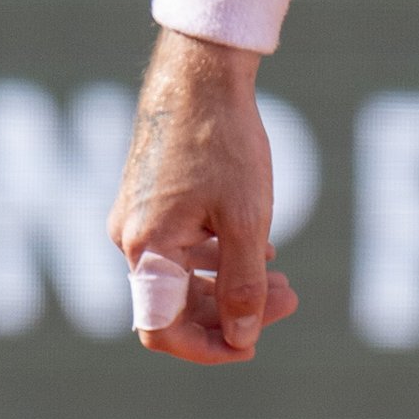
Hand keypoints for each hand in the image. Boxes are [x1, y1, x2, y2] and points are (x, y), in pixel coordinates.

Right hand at [110, 30, 302, 362]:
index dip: (208, 347)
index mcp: (146, 248)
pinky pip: (180, 244)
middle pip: (175, 303)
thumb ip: (243, 284)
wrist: (201, 70)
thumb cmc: (223, 140)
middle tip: (288, 299)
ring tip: (283, 279)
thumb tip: (242, 336)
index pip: (163, 330)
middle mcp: (130, 237)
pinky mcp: (149, 195)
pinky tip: (262, 246)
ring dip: (230, 283)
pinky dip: (218, 255)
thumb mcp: (247, 218)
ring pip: (181, 274)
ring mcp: (136, 215)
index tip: (251, 345)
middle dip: (232, 311)